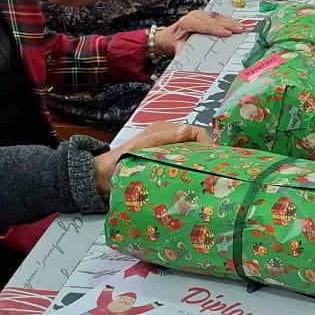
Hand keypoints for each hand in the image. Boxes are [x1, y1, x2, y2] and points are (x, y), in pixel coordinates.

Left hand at [93, 123, 211, 195]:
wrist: (100, 178)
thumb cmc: (117, 162)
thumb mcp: (139, 147)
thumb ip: (161, 138)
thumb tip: (186, 130)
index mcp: (163, 131)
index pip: (194, 131)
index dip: (207, 142)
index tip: (213, 158)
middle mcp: (167, 140)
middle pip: (194, 144)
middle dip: (206, 155)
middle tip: (214, 172)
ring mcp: (165, 153)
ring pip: (189, 157)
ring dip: (197, 166)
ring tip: (205, 180)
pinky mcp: (162, 166)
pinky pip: (181, 167)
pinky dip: (188, 173)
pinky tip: (191, 184)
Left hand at [152, 10, 248, 56]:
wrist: (167, 36)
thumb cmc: (172, 41)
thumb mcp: (175, 47)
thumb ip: (182, 51)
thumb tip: (187, 56)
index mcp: (188, 22)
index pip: (206, 26)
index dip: (218, 29)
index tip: (228, 34)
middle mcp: (195, 16)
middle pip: (215, 20)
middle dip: (229, 25)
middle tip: (241, 30)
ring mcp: (201, 14)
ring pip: (219, 17)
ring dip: (232, 22)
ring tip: (243, 28)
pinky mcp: (205, 16)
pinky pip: (219, 17)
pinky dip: (229, 21)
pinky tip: (237, 24)